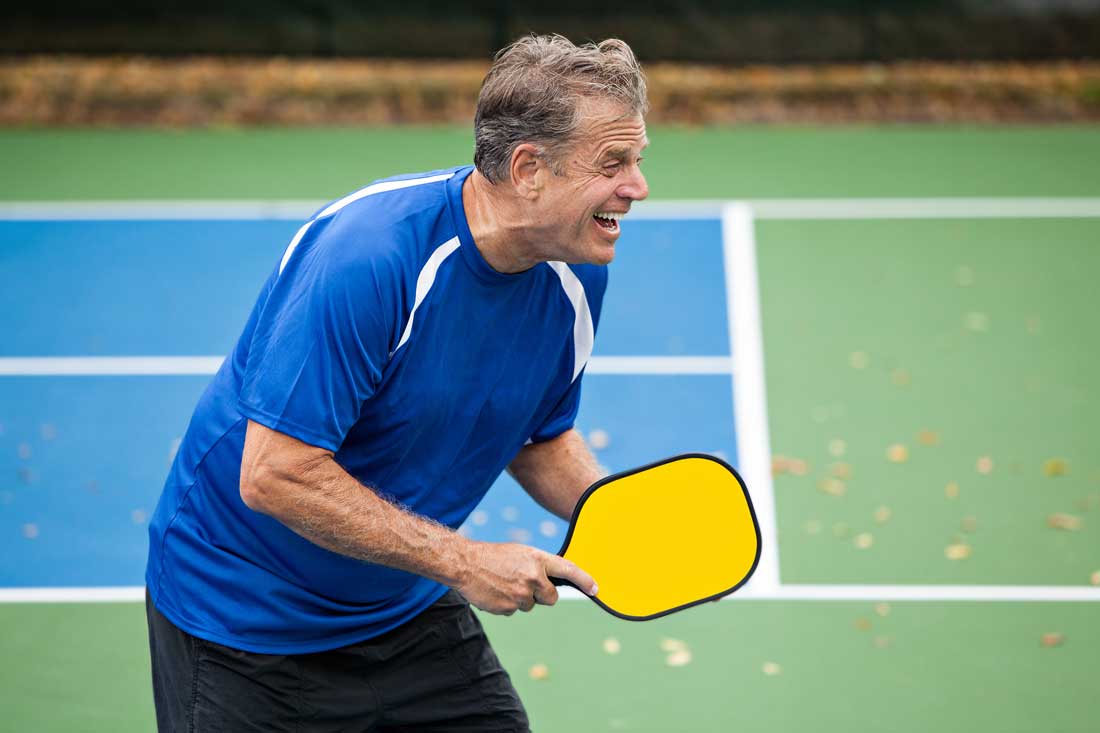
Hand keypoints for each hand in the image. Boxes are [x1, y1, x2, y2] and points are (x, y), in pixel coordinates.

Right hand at [455, 541, 597, 615]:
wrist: (465, 564)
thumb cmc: (494, 556)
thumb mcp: (521, 553)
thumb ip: (539, 566)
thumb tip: (553, 582)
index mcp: (537, 559)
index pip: (569, 570)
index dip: (585, 580)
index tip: (595, 589)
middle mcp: (533, 577)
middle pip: (551, 598)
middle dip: (542, 595)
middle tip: (525, 583)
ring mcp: (521, 594)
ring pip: (531, 606)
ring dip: (521, 598)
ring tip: (505, 583)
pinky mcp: (509, 608)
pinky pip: (515, 611)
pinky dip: (507, 604)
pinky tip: (496, 592)